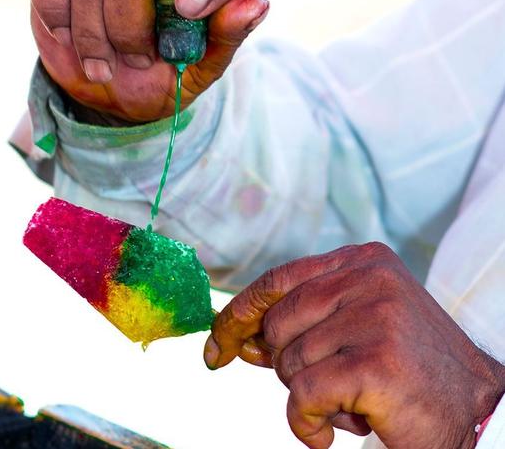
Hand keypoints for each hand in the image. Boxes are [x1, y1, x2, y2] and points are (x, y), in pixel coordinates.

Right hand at [31, 0, 268, 122]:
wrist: (113, 84)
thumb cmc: (167, 65)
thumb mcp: (204, 60)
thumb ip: (228, 34)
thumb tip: (254, 4)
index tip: (186, 14)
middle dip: (128, 19)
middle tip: (140, 61)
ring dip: (92, 27)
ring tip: (103, 67)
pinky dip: (58, 13)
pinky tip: (69, 39)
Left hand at [205, 243, 504, 448]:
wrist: (474, 408)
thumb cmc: (405, 368)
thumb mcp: (352, 326)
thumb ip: (300, 323)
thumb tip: (238, 337)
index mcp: (360, 261)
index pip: (276, 281)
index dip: (238, 315)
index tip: (216, 346)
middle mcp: (368, 278)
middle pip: (277, 325)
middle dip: (285, 365)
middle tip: (327, 384)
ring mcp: (374, 316)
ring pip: (288, 363)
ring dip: (309, 395)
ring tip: (353, 398)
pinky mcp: (375, 361)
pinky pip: (302, 396)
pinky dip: (308, 423)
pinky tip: (337, 429)